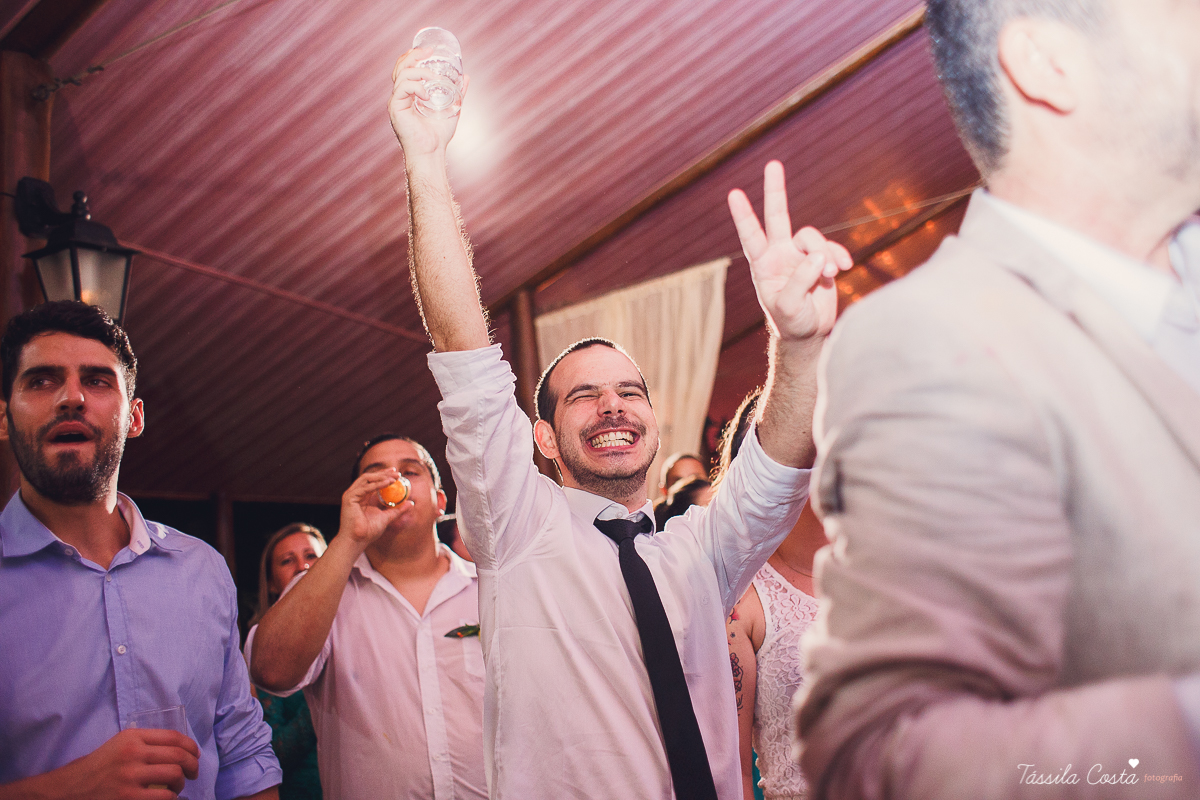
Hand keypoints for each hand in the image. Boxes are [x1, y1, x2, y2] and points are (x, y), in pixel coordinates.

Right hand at [29, 728, 199, 798]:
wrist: (69, 789)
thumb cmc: (98, 768)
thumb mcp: (119, 745)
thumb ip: (145, 743)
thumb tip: (179, 750)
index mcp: (132, 737)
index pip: (174, 737)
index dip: (191, 747)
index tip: (194, 755)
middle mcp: (132, 753)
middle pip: (178, 755)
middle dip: (192, 766)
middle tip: (193, 774)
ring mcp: (130, 776)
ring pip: (174, 775)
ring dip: (181, 783)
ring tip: (176, 788)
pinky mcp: (128, 797)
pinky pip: (164, 796)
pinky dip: (171, 798)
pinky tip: (166, 798)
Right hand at [338, 469, 409, 547]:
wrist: (358, 541)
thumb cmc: (369, 532)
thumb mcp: (387, 517)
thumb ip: (398, 510)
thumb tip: (411, 503)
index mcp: (364, 497)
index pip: (374, 482)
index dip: (385, 476)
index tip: (397, 474)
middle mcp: (357, 494)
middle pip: (370, 478)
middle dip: (384, 473)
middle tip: (397, 473)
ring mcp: (352, 495)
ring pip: (367, 479)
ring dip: (381, 476)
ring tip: (394, 477)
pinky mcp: (349, 498)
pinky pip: (365, 488)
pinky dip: (377, 484)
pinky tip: (387, 483)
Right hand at [388, 48, 469, 156]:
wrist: (431, 152)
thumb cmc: (438, 135)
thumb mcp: (452, 108)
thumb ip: (457, 93)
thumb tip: (466, 77)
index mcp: (409, 93)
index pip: (406, 68)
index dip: (414, 55)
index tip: (429, 49)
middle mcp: (400, 95)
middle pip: (400, 66)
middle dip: (413, 55)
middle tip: (429, 51)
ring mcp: (396, 101)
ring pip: (402, 75)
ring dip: (419, 72)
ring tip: (434, 78)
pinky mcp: (395, 108)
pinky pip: (403, 89)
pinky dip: (416, 87)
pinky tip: (427, 95)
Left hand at [728, 161, 852, 341]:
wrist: (809, 333)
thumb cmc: (792, 322)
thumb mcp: (790, 307)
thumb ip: (800, 281)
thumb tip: (817, 256)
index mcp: (763, 265)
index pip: (751, 236)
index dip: (744, 215)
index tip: (734, 193)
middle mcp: (780, 254)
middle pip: (777, 216)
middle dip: (775, 190)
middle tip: (773, 164)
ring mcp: (800, 255)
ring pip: (813, 238)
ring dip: (824, 255)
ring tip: (830, 275)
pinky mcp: (820, 260)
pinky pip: (831, 249)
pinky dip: (839, 256)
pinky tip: (845, 268)